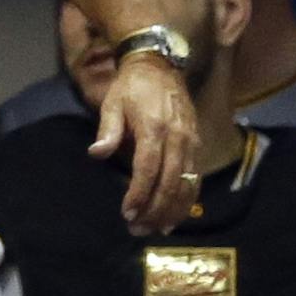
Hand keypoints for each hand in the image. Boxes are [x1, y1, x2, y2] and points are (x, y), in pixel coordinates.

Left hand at [89, 53, 198, 234]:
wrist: (161, 66)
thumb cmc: (131, 87)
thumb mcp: (112, 102)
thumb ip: (108, 130)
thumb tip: (97, 154)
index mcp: (154, 128)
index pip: (148, 169)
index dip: (139, 194)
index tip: (128, 213)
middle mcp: (177, 138)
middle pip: (169, 183)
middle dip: (154, 210)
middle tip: (138, 229)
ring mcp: (191, 143)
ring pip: (186, 185)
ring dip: (172, 210)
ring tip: (157, 229)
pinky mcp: (198, 145)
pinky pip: (195, 178)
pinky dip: (187, 199)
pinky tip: (176, 214)